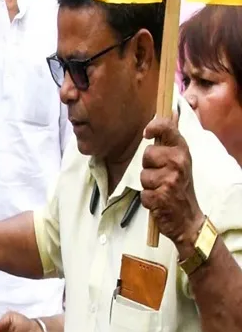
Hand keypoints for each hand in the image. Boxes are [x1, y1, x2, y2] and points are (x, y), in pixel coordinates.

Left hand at [140, 114, 203, 258]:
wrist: (187, 218)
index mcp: (183, 152)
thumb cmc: (179, 187)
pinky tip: (159, 201)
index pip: (168, 129)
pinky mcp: (161, 196)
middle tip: (161, 176)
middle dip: (148, 166)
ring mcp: (171, 179)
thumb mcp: (179, 161)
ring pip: (143, 175)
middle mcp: (179, 162)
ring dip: (147, 185)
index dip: (155, 126)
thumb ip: (170, 141)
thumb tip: (169, 113)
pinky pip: (142, 193)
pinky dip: (147, 199)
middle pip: (147, 154)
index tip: (147, 132)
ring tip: (161, 189)